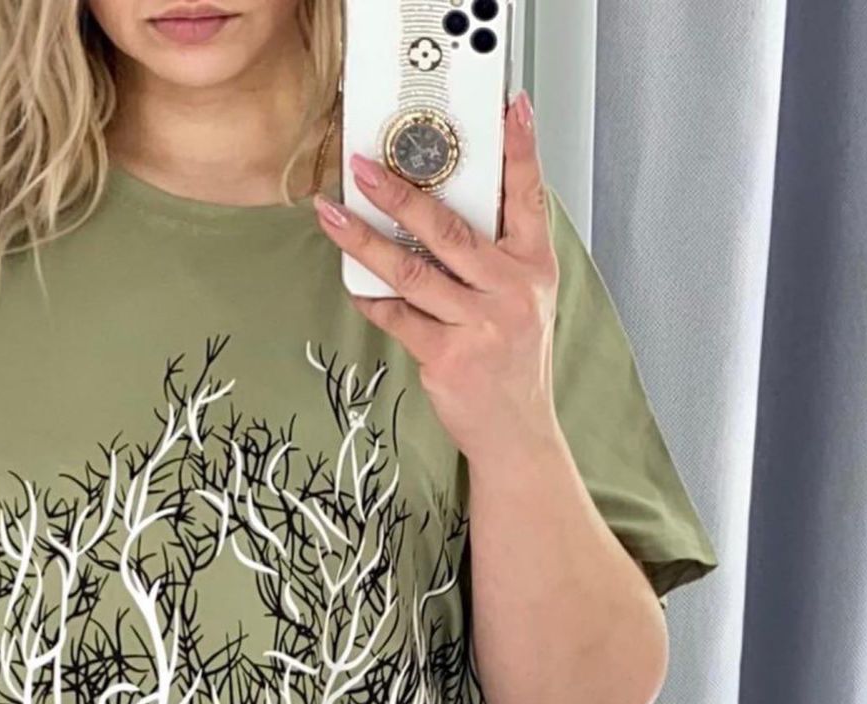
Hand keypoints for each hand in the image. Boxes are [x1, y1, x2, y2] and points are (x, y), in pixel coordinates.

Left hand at [313, 91, 559, 458]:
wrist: (516, 432)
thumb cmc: (513, 362)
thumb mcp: (523, 300)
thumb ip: (496, 256)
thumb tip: (438, 211)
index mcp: (533, 268)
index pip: (528, 196)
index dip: (521, 150)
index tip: (511, 108)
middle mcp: (510, 291)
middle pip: (449, 229)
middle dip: (400, 193)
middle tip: (363, 168)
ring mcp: (480, 324)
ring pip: (412, 271)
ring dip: (365, 241)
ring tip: (333, 215)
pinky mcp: (448, 357)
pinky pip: (398, 317)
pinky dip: (371, 298)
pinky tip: (351, 281)